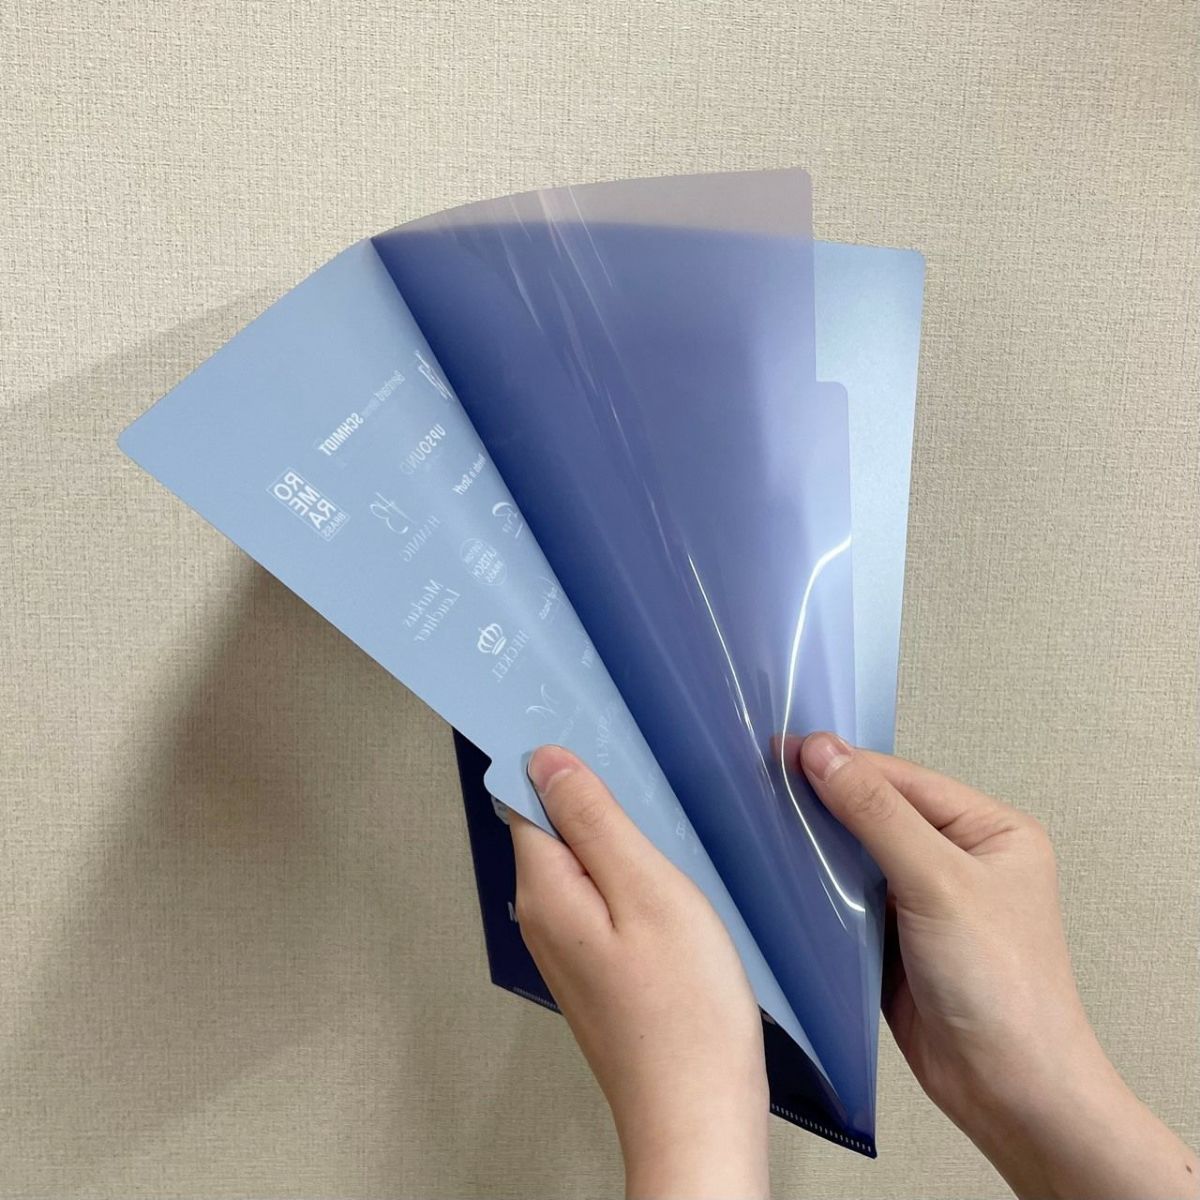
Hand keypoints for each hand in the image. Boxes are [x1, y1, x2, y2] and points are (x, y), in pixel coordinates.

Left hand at [509, 745, 768, 1199]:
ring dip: (615, 837)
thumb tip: (545, 760)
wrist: (699, 1115)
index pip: (525, 798)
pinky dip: (628, 876)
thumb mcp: (647, 890)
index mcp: (545, 891)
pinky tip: (667, 879)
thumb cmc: (684, 1011)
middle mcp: (544, 918)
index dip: (557, 762)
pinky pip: (601, 898)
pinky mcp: (600, 969)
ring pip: (581, 863)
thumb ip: (594, 821)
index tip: (599, 735)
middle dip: (591, 797)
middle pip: (551, 828)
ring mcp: (570, 948)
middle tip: (647, 777)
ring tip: (664, 823)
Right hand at [794, 733, 1198, 1199]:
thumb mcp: (939, 883)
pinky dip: (817, 889)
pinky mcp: (894, 939)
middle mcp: (959, 858)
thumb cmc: (1002, 986)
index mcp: (990, 830)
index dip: (845, 764)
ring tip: (761, 822)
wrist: (1010, 1093)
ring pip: (857, 855)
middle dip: (826, 802)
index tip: (783, 751)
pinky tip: (780, 875)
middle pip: (878, 812)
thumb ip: (877, 814)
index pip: (903, 780)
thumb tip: (823, 751)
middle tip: (762, 783)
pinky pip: (847, 899)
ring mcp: (925, 901)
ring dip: (817, 846)